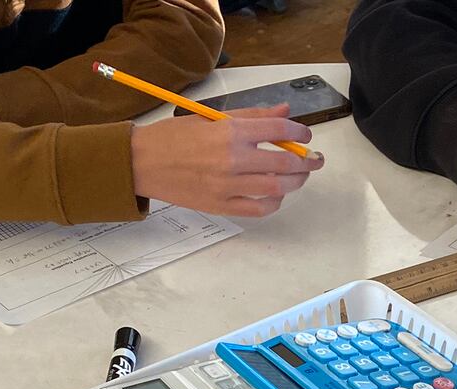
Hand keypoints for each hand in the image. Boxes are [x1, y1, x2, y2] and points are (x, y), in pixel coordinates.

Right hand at [130, 104, 323, 216]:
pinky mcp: (221, 206)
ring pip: (277, 188)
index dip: (300, 133)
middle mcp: (233, 159)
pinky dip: (273, 203)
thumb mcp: (212, 117)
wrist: (143, 163)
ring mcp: (228, 185)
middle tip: (314, 161)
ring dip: (295, 182)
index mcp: (231, 132)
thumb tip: (283, 111)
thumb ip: (251, 116)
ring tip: (298, 177)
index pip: (280, 131)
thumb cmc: (174, 137)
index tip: (305, 136)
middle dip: (307, 162)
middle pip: (285, 163)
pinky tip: (275, 195)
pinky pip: (258, 209)